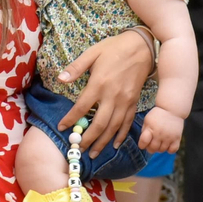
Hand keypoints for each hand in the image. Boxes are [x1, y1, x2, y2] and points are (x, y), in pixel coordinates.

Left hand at [56, 29, 153, 158]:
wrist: (141, 48)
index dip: (70, 119)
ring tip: (93, 153)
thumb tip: (60, 79)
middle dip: (87, 139)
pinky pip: (126, 123)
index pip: (81, 107)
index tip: (62, 128)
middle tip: (78, 148)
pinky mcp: (134, 103)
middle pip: (98, 124)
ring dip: (102, 142)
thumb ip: (76, 67)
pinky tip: (114, 145)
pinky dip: (120, 136)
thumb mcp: (93, 52)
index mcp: (99, 83)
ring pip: (113, 128)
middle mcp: (112, 96)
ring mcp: (125, 101)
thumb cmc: (114, 48)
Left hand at [138, 107, 182, 153]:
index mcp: (150, 128)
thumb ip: (144, 131)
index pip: (143, 142)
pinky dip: (169, 149)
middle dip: (150, 148)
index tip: (143, 144)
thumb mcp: (147, 120)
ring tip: (159, 142)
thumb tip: (143, 142)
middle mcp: (159, 134)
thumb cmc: (157, 115)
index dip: (141, 145)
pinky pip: (172, 150)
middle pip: (152, 149)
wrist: (172, 109)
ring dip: (159, 148)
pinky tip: (167, 144)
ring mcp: (169, 137)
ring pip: (162, 150)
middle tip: (151, 144)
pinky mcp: (177, 138)